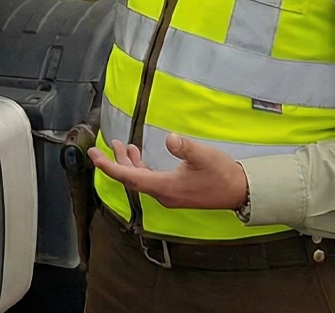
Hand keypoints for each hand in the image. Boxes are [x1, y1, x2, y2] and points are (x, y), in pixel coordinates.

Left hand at [88, 135, 248, 209]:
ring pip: (139, 179)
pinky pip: (149, 180)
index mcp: (165, 187)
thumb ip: (185, 148)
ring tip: (119, 145)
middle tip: (98, 148)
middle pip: (130, 178)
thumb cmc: (222, 174)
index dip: (109, 166)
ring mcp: (168, 194)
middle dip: (114, 162)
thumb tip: (170, 139)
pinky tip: (138, 154)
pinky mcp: (175, 191)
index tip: (93, 155)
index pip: (128, 177)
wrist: (240, 191)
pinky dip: (140, 166)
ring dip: (128, 163)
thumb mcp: (204, 156)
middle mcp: (163, 194)